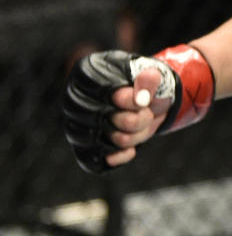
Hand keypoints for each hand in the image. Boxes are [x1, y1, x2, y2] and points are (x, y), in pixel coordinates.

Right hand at [62, 52, 172, 171]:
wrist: (148, 103)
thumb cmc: (146, 86)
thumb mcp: (154, 77)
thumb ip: (151, 79)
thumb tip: (149, 78)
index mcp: (86, 74)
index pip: (103, 93)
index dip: (129, 101)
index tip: (144, 102)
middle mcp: (72, 99)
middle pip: (100, 119)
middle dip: (136, 120)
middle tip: (147, 113)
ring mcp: (74, 125)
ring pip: (100, 142)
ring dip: (132, 137)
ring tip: (142, 125)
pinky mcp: (82, 149)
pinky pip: (96, 162)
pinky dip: (119, 156)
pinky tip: (131, 149)